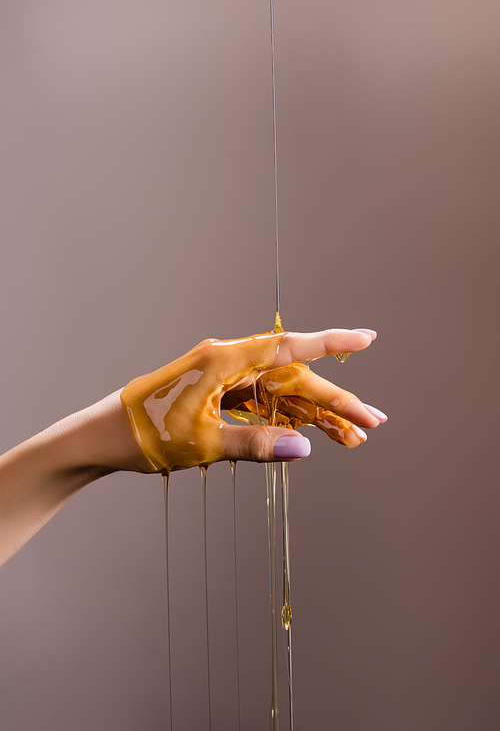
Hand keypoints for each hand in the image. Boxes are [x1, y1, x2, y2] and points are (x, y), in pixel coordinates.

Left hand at [120, 329, 386, 473]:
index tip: (365, 338)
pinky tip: (312, 435)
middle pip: (293, 378)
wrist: (103, 438)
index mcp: (222, 359)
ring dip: (315, 415)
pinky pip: (263, 404)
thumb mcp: (202, 442)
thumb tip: (303, 448)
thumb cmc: (144, 433)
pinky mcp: (219, 396)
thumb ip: (255, 443)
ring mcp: (224, 379)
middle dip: (334, 400)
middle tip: (372, 423)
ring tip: (352, 439)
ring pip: (282, 394)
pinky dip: (288, 420)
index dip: (330, 342)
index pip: (287, 347)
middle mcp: (227, 363)